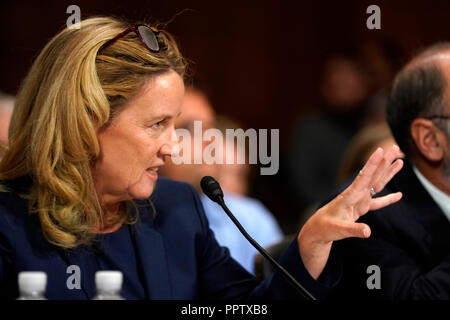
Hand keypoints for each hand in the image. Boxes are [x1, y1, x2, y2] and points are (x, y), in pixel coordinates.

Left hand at [297, 145, 403, 279]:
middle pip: (373, 176)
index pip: (363, 178)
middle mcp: (355, 195)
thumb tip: (368, 232)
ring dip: (387, 173)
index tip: (379, 150)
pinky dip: (388, 199)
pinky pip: (377, 202)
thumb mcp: (338, 230)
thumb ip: (354, 230)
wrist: (317, 230)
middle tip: (395, 147)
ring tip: (400, 161)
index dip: (372, 165)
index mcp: (349, 197)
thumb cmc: (325, 228)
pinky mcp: (360, 208)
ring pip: (376, 184)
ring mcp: (359, 201)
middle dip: (384, 162)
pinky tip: (399, 195)